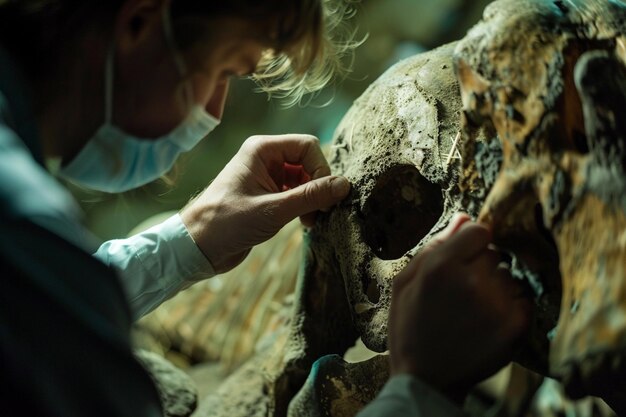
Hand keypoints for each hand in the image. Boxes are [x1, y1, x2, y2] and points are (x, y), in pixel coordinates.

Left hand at [180, 134, 350, 273]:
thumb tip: (345, 185)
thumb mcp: (273, 210)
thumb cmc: (227, 223)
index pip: (308, 146)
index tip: (325, 197)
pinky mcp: (267, 194)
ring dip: (312, 199)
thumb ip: (311, 196)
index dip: (322, 170)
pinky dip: (304, 206)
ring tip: (311, 221)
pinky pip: (295, 193)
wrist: (198, 246)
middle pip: (308, 162)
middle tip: (321, 212)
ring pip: (304, 179)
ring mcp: (266, 176)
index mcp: (262, 149)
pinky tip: (304, 223)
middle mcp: (265, 158)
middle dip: (318, 186)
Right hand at [388, 213, 531, 402]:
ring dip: (496, 288)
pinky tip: (488, 322)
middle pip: (494, 254)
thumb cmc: (410, 326)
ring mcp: (496, 304)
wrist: (426, 377)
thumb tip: (464, 217)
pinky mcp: (514, 326)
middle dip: (480, 266)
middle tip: (462, 292)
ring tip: (474, 310)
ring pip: (509, 277)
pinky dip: (509, 308)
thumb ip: (434, 246)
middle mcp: (472, 281)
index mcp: (441, 267)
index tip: (464, 258)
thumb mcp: (405, 282)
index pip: (480, 231)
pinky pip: (523, 299)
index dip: (472, 243)